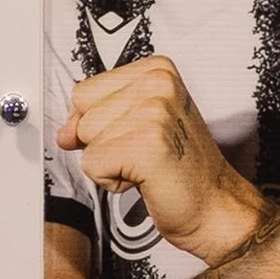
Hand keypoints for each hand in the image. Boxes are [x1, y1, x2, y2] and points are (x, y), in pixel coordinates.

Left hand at [55, 52, 266, 264]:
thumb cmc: (181, 169)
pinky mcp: (147, 145)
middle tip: (143, 153)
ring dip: (109, 162)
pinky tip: (144, 179)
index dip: (98, 123)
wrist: (215, 207)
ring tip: (146, 164)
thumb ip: (97, 118)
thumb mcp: (137, 127)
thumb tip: (64, 132)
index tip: (133, 135)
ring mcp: (154, 112)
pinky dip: (112, 181)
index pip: (84, 92)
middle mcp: (157, 84)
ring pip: (85, 139)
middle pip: (82, 114)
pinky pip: (92, 165)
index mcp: (157, 71)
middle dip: (103, 142)